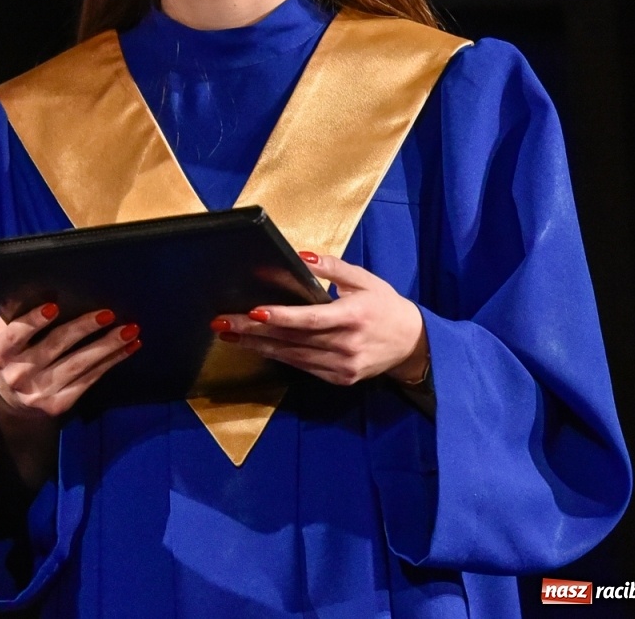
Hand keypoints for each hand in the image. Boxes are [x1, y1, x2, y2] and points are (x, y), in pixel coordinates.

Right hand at [0, 304, 140, 420]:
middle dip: (83, 328)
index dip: (34, 321)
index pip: (16, 335)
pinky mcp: (58, 404)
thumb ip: (17, 316)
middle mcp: (18, 374)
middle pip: (55, 347)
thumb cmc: (14, 353)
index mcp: (1, 352)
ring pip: (78, 365)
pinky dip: (110, 362)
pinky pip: (89, 380)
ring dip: (107, 346)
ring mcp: (39, 392)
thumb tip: (48, 288)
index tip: (54, 306)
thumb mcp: (5, 336)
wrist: (13, 399)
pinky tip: (127, 349)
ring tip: (129, 330)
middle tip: (108, 314)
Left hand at [211, 252, 428, 386]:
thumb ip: (333, 268)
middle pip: (293, 338)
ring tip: (228, 334)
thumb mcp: (365, 280)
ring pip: (292, 356)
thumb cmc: (385, 306)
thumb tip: (301, 256)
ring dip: (257, 346)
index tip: (253, 311)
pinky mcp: (340, 378)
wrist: (413, 344)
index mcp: (353, 316)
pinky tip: (256, 347)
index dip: (281, 317)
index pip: (311, 318)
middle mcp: (346, 345)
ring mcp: (343, 366)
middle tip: (222, 322)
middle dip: (253, 331)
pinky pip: (302, 366)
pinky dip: (277, 356)